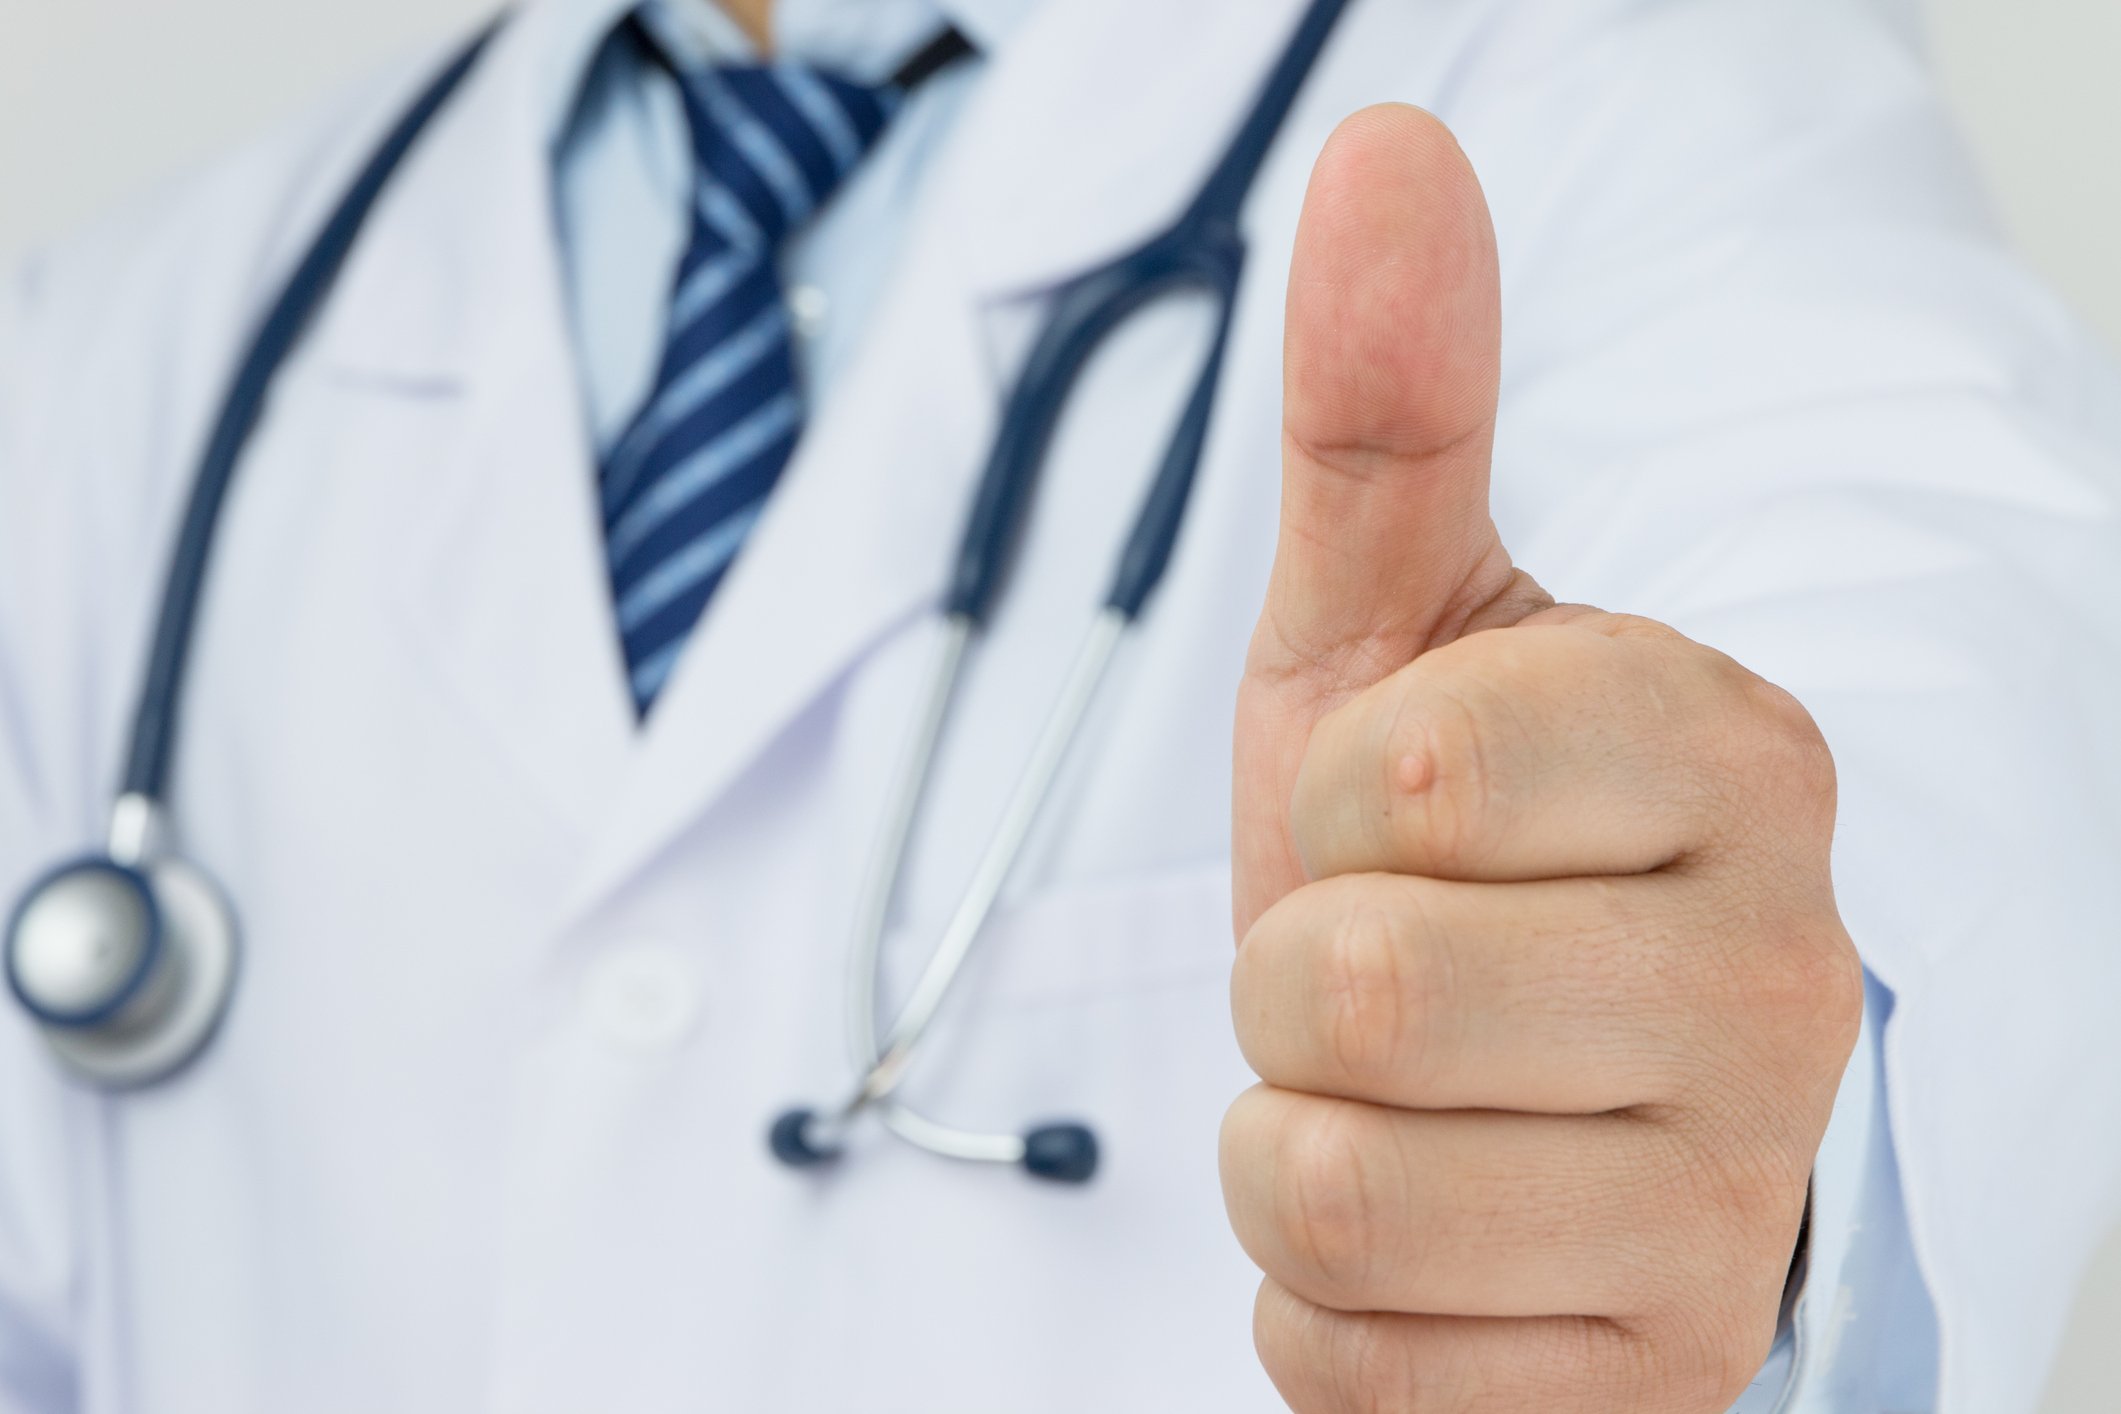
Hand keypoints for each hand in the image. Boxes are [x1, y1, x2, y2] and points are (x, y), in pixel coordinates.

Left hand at [1222, 107, 1862, 1412]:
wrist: (1522, 1130)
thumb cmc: (1448, 870)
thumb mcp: (1399, 641)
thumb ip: (1394, 415)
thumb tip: (1388, 144)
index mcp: (1730, 756)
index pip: (1408, 773)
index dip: (1334, 808)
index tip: (1403, 823)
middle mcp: (1775, 979)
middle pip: (1341, 993)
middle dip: (1288, 990)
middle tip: (1378, 982)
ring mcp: (1734, 1207)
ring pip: (1327, 1195)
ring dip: (1294, 1152)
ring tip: (1400, 1115)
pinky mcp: (1660, 1386)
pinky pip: (1353, 1369)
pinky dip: (1332, 1315)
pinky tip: (1436, 1249)